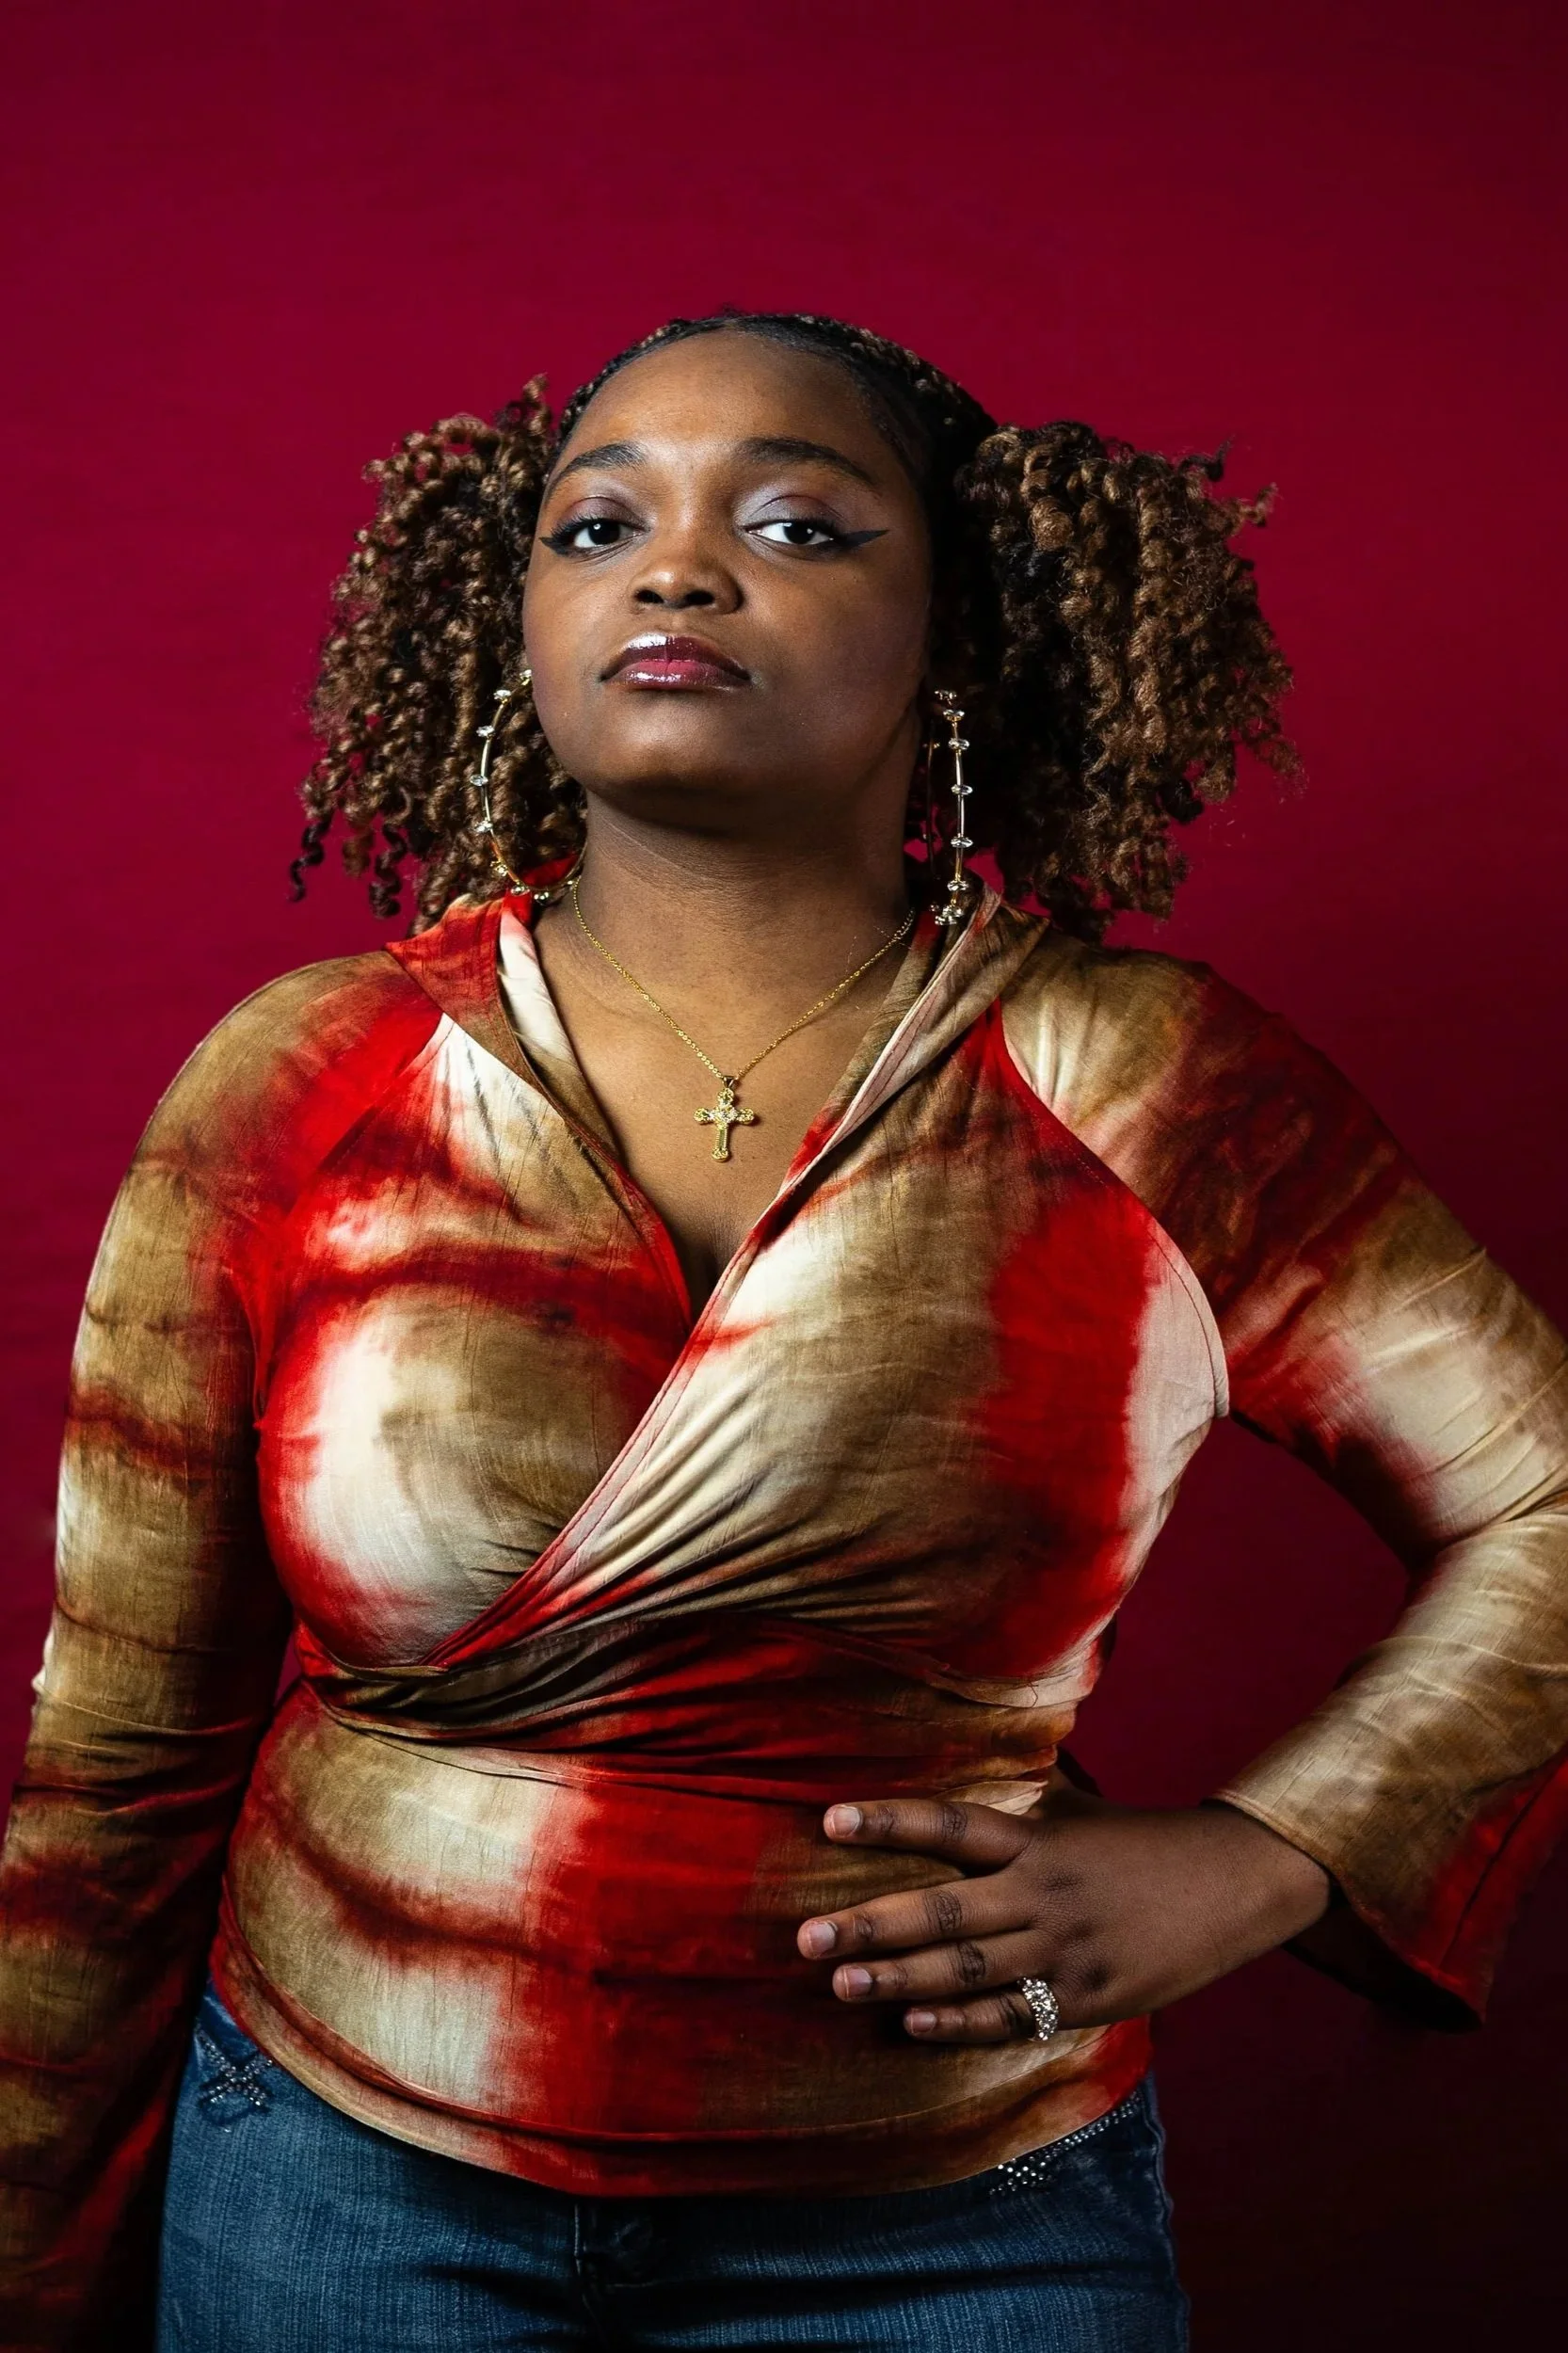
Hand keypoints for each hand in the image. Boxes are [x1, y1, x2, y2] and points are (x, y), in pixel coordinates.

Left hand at [795, 1792, 1331, 2042]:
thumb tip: (969, 1759)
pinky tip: (910, 2024)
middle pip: (943, 1913)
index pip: (952, 1827)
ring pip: (965, 1972)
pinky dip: (958, 2023)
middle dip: (871, 1926)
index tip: (831, 1821)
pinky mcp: (1086, 1999)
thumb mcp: (1079, 1809)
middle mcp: (1045, 1893)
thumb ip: (1022, 1798)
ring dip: (897, 1979)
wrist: (1234, 1884)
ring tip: (841, 1983)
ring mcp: (1064, 1952)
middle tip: (808, 1939)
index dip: (891, 1823)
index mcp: (1040, 1839)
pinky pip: (1009, 2016)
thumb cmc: (1143, 1843)